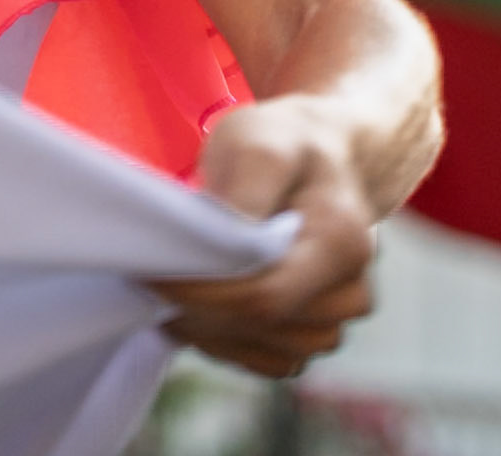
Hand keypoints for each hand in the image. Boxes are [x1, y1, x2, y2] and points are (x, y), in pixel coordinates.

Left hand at [148, 94, 376, 377]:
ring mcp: (337, 317)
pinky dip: (231, 341)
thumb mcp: (259, 142)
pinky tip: (200, 304)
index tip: (150, 275)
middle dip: (200, 309)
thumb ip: (245, 191)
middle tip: (150, 277)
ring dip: (213, 328)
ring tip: (174, 285)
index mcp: (341, 243)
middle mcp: (350, 291)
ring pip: (267, 351)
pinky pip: (270, 359)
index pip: (265, 295)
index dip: (202, 293)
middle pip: (265, 327)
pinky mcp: (316, 331)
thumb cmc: (286, 141)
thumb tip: (224, 245)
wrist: (323, 151)